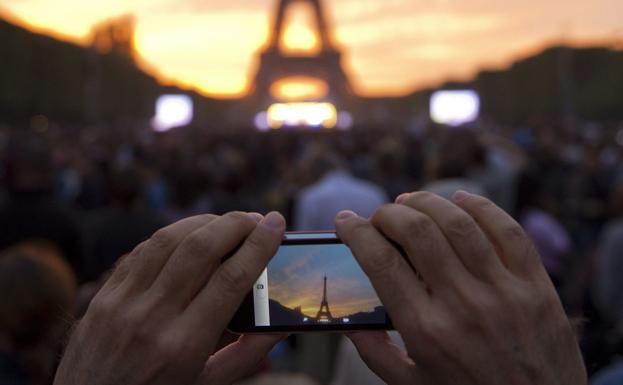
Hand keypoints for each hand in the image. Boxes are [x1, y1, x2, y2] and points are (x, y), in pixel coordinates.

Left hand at [55, 211, 285, 384]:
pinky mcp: (104, 294)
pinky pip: (142, 250)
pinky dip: (173, 235)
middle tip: (256, 219)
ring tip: (228, 223)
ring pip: (168, 239)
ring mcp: (122, 302)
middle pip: (200, 249)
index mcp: (183, 345)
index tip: (276, 225)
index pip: (230, 279)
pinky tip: (191, 235)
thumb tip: (283, 322)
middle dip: (235, 224)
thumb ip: (248, 353)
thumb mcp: (207, 383)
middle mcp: (151, 318)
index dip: (258, 246)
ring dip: (204, 222)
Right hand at [335, 191, 585, 384]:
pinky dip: (481, 207)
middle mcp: (463, 305)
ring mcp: (504, 291)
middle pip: (417, 232)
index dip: (357, 233)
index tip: (345, 222)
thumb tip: (346, 319)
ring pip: (459, 223)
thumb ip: (374, 352)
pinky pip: (508, 230)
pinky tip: (461, 200)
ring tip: (410, 202)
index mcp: (426, 331)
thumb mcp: (412, 383)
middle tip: (379, 216)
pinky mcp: (536, 285)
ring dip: (428, 202)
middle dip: (389, 213)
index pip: (381, 262)